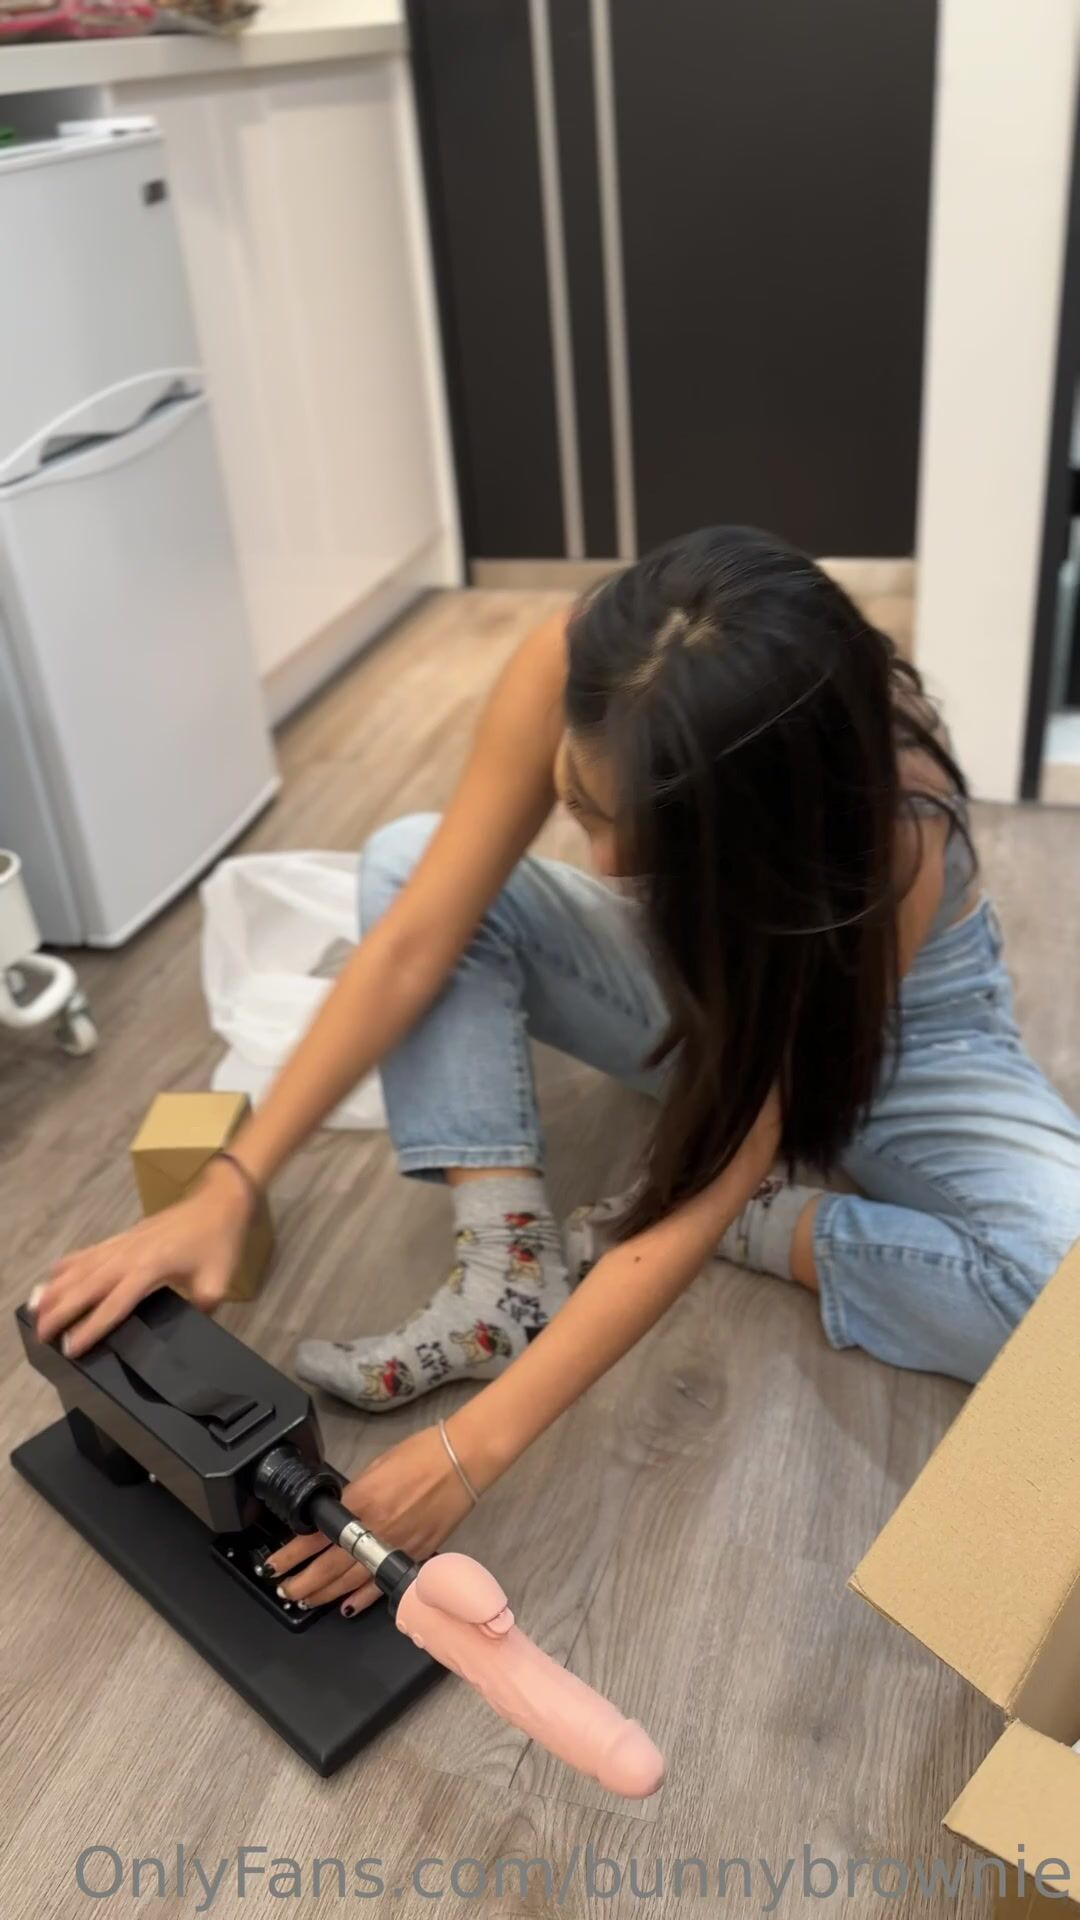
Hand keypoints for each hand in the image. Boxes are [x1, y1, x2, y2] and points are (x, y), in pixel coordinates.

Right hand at [30, 1161, 252, 1356]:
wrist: (218, 1202)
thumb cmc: (218, 1242)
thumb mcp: (216, 1283)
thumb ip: (198, 1311)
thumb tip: (185, 1332)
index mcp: (151, 1268)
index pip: (114, 1305)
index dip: (91, 1328)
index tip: (72, 1348)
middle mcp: (128, 1255)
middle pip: (86, 1286)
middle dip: (60, 1312)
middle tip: (42, 1335)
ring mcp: (122, 1243)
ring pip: (80, 1269)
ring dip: (56, 1290)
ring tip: (36, 1312)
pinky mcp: (121, 1237)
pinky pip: (87, 1253)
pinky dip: (66, 1267)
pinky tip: (51, 1279)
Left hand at [267, 1424, 475, 1617]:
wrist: (462, 1460)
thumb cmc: (422, 1454)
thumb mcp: (375, 1468)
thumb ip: (355, 1495)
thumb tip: (339, 1512)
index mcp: (360, 1501)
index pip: (315, 1535)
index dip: (291, 1554)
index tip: (274, 1565)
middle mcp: (375, 1529)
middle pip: (329, 1566)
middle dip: (303, 1582)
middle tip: (284, 1590)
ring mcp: (396, 1546)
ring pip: (352, 1581)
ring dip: (325, 1593)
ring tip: (305, 1599)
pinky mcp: (416, 1554)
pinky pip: (384, 1583)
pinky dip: (364, 1598)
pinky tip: (348, 1607)